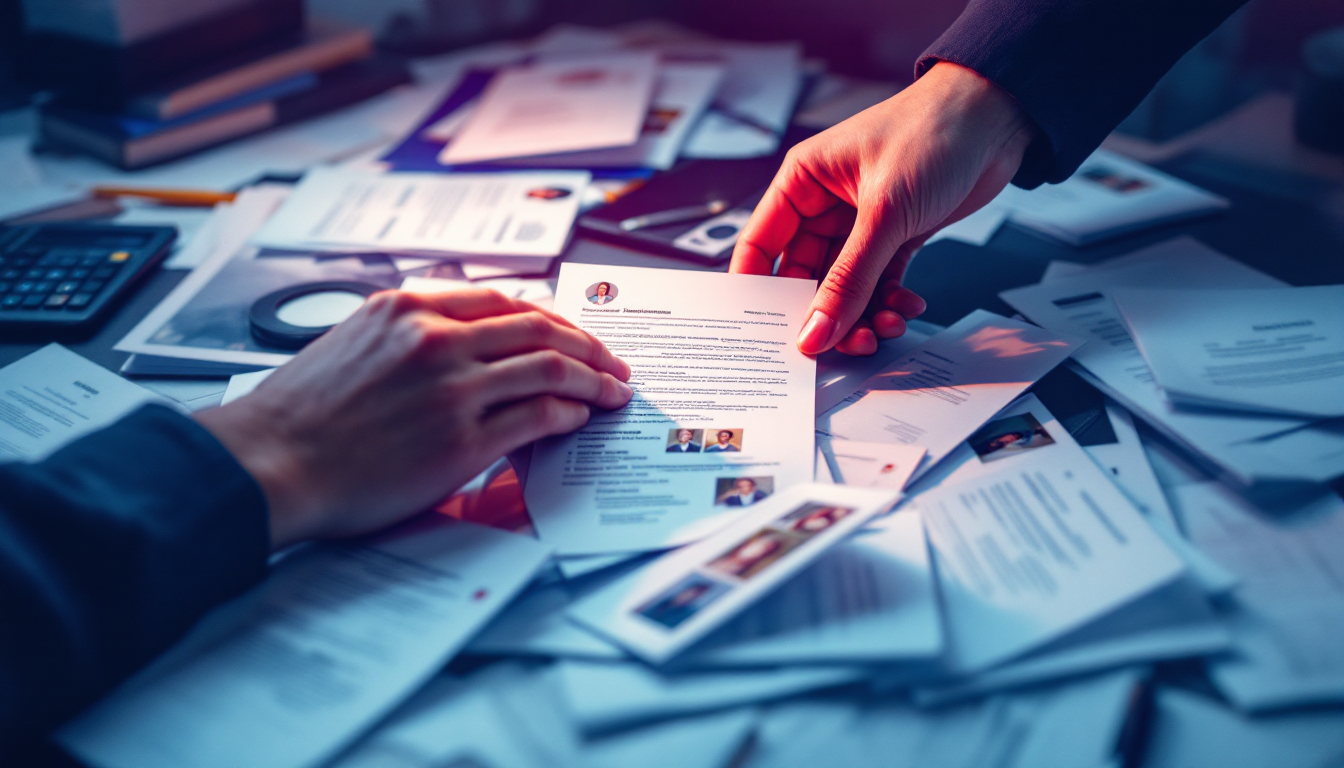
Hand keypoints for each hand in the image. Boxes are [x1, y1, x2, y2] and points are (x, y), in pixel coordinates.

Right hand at [196, 289, 631, 548]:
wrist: (270, 463)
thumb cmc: (301, 415)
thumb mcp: (353, 342)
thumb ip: (409, 333)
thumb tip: (462, 343)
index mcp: (408, 308)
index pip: (503, 300)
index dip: (550, 317)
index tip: (572, 332)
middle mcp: (435, 338)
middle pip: (539, 327)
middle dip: (588, 344)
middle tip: (612, 362)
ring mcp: (452, 387)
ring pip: (551, 366)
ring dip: (594, 379)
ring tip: (612, 392)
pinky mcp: (461, 439)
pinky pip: (538, 416)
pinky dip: (569, 413)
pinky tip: (579, 419)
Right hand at [730, 62, 1036, 354]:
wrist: (999, 117)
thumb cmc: (935, 132)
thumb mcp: (883, 214)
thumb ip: (848, 281)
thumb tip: (814, 332)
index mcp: (802, 182)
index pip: (760, 246)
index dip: (758, 292)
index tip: (767, 334)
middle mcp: (824, 204)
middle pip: (804, 277)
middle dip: (822, 314)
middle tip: (840, 345)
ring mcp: (860, 223)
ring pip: (844, 288)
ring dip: (861, 315)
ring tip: (883, 329)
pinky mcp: (894, 236)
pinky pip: (878, 283)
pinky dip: (888, 302)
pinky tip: (904, 307)